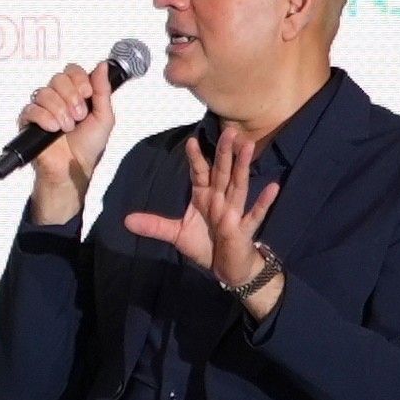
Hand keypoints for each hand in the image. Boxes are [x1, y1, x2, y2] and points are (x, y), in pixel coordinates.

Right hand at [15, 59, 120, 225]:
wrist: (74, 167)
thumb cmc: (88, 146)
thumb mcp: (104, 117)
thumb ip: (103, 91)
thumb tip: (104, 66)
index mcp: (75, 94)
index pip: (71, 70)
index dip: (79, 79)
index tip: (87, 93)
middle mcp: (57, 98)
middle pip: (58, 78)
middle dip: (71, 97)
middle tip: (79, 115)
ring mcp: (41, 108)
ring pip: (45, 93)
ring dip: (60, 111)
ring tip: (67, 127)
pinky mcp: (28, 121)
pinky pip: (32, 109)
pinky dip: (45, 118)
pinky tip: (54, 129)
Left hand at [123, 122, 289, 315]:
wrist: (228, 270)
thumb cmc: (207, 247)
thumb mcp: (177, 235)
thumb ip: (155, 226)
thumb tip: (126, 221)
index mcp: (204, 198)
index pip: (200, 174)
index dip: (196, 159)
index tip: (192, 141)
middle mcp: (220, 201)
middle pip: (222, 172)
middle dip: (224, 152)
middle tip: (229, 129)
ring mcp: (233, 214)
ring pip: (238, 186)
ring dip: (242, 167)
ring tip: (248, 146)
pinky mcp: (243, 230)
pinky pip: (254, 214)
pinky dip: (263, 201)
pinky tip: (273, 186)